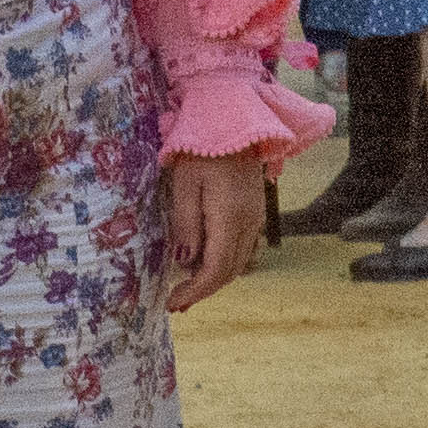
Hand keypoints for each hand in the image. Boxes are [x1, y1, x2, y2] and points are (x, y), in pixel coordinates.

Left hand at [160, 150, 270, 308]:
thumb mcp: (185, 186)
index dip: (195, 291)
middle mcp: (249, 223)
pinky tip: (204, 261)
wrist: (234, 124)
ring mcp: (256, 217)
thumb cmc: (201, 151)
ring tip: (187, 287)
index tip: (172, 303)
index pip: (216, 269)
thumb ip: (186, 225)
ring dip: (214, 278)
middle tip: (176, 302)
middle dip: (203, 290)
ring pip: (239, 261)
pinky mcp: (255, 211)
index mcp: (230, 219)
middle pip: (230, 271)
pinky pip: (242, 247)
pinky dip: (224, 262)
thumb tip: (185, 262)